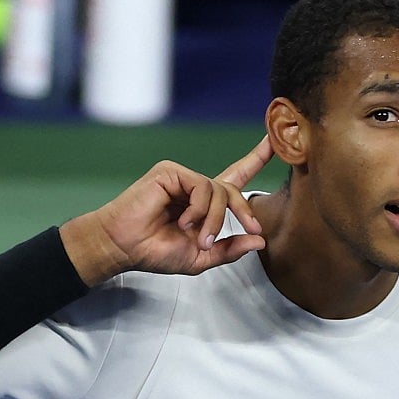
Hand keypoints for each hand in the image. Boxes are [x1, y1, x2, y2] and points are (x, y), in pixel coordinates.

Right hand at [61, 136, 272, 283]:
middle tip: (252, 229)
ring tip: (198, 236)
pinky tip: (183, 221)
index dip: (255, 159)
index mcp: (203, 203)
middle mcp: (194, 187)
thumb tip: (259, 241)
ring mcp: (182, 177)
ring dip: (215, 219)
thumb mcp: (201, 257)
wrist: (124, 248)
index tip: (274, 141)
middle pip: (232, 188)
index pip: (235, 176)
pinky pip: (202, 186)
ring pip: (219, 190)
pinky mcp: (170, 172)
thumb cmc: (155, 252)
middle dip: (245, 210)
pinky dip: (199, 208)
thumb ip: (229, 249)